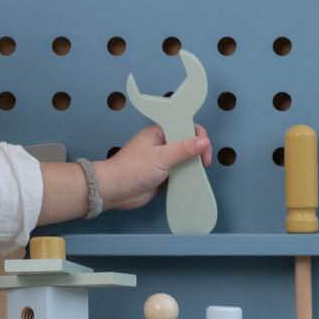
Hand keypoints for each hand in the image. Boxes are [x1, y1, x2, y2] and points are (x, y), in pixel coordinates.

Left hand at [95, 125, 212, 210]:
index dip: (198, 136)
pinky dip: (185, 178)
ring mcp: (163, 161)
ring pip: (185, 161)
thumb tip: (203, 141)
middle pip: (188, 144)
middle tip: (202, 163)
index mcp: (159, 133)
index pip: (185, 127)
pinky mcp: (163, 176)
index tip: (204, 148)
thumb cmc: (129, 170)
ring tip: (194, 174)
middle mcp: (162, 145)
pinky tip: (188, 182)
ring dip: (191, 167)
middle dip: (197, 153)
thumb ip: (183, 149)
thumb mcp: (160, 157)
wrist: (115, 191)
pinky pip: (180, 174)